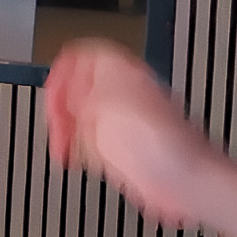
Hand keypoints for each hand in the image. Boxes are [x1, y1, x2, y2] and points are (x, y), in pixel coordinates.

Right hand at [42, 38, 216, 227]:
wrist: (183, 179)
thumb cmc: (157, 143)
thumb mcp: (104, 105)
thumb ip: (82, 92)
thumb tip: (70, 92)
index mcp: (120, 73)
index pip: (82, 56)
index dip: (62, 73)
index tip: (53, 92)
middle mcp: (124, 94)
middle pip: (79, 87)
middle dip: (62, 106)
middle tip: (57, 123)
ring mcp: (125, 121)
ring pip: (84, 115)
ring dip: (69, 130)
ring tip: (64, 144)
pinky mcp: (125, 147)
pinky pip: (93, 141)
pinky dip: (80, 149)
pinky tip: (77, 158)